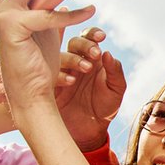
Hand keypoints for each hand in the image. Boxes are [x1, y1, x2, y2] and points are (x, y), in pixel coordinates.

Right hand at [0, 0, 95, 110]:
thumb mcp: (49, 26)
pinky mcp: (12, 29)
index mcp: (10, 0)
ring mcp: (2, 14)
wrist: (29, 98)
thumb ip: (52, 2)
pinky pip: (48, 15)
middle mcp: (1, 3)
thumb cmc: (41, 64)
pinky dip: (71, 13)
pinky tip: (91, 11)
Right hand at [54, 27, 125, 150]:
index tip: (101, 36)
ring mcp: (61, 72)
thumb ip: (115, 72)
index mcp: (92, 58)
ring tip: (85, 69)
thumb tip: (108, 53)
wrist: (89, 131)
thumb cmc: (105, 107)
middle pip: (74, 42)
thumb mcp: (116, 90)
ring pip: (60, 56)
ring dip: (72, 59)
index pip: (90, 38)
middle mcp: (75, 62)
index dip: (93, 33)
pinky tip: (70, 82)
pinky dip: (59, 75)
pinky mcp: (50, 85)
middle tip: (94, 53)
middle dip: (84, 45)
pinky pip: (48, 74)